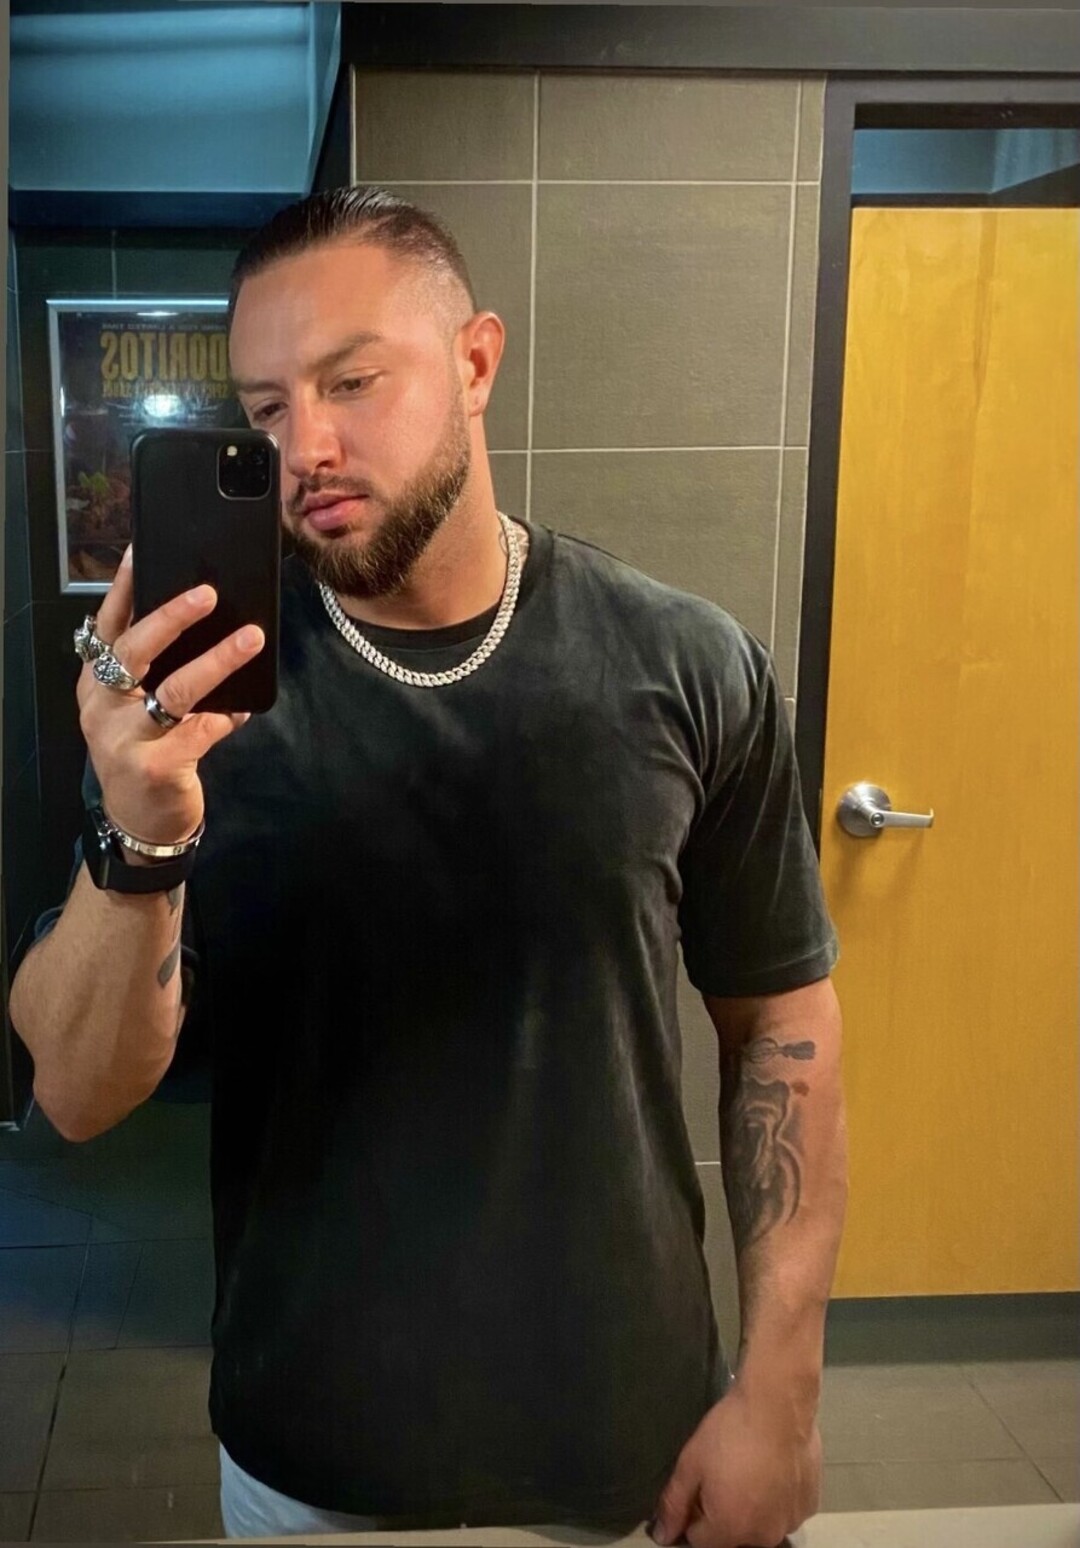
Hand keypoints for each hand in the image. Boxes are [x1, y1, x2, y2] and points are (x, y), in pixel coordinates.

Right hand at [76, 547, 264, 845]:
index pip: (107, 626)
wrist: (139, 822)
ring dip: (216, 661)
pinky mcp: (156, 765)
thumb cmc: (144, 752)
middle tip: (208, 592)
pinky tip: (244, 707)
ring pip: (174, 690)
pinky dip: (227, 715)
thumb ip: (156, 671)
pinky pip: (202, 730)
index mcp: (96, 683)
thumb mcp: (135, 708)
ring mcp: (125, 738)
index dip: (124, 588)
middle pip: (135, 650)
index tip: (141, 550)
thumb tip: (203, 618)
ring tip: (250, 638)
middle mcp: (103, 706)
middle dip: (172, 617)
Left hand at [649, 1382, 821, 1547]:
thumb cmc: (731, 1431)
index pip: (700, 1541)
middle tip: (724, 1475)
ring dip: (752, 1509)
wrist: (779, 1404)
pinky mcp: (809, 1505)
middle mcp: (763, 1536)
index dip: (693, 1515)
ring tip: (750, 1470)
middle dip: (724, 1514)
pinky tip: (772, 1469)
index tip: (697, 1489)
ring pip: (761, 1525)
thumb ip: (674, 1504)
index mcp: (730, 1529)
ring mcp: (790, 1522)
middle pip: (733, 1536)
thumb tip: (664, 1534)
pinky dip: (777, 1499)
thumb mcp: (691, 1463)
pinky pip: (784, 1511)